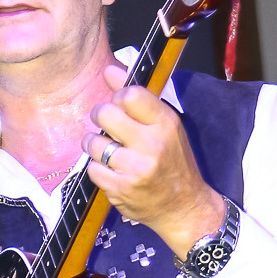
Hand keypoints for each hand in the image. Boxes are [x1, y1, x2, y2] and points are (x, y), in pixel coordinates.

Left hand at [84, 61, 226, 261]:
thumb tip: (110, 69)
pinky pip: (92, 169)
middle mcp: (152, 144)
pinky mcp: (121, 189)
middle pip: (106, 114)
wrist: (184, 208)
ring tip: (105, 149)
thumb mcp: (164, 127)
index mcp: (166, 124)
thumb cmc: (173, 162)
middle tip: (106, 125)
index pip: (130, 94)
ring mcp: (135, 169)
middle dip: (100, 116)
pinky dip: (96, 167)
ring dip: (94, 144)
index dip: (118, 97)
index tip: (120, 105)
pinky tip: (109, 169)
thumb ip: (137, 98)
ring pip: (94, 143)